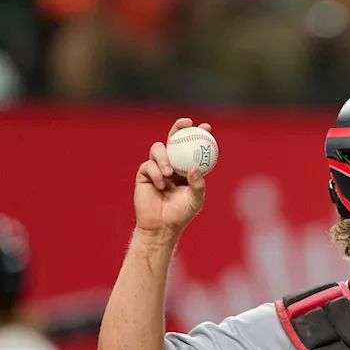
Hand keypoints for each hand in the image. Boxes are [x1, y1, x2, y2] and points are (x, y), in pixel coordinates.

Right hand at [134, 118, 210, 236]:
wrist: (161, 226)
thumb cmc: (181, 214)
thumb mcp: (195, 199)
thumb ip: (198, 184)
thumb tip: (194, 167)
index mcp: (185, 168)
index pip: (192, 147)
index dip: (198, 135)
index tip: (206, 127)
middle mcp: (171, 164)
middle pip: (173, 140)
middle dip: (179, 127)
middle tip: (186, 124)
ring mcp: (157, 167)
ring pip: (158, 148)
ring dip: (165, 158)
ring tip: (170, 173)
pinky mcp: (144, 173)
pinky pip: (148, 165)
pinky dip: (156, 173)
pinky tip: (161, 185)